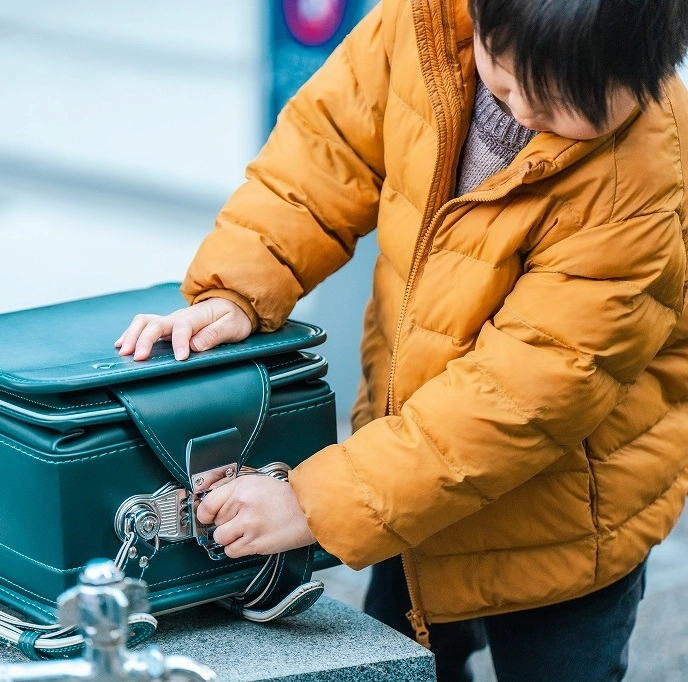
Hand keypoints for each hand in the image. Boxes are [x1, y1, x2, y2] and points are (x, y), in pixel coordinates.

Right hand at [115, 297, 251, 360]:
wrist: (233, 304)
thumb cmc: (234, 317)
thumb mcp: (233, 326)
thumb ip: (216, 334)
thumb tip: (196, 344)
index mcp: (197, 316)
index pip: (184, 327)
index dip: (180, 342)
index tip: (180, 358)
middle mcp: (179, 316)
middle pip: (155, 323)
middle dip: (144, 340)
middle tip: (138, 358)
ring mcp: (171, 320)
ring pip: (145, 322)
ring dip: (132, 335)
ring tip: (124, 352)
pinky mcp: (167, 326)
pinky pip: (145, 326)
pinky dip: (131, 334)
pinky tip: (122, 345)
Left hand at [196, 475, 315, 557]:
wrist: (308, 509)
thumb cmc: (287, 496)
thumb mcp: (258, 482)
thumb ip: (235, 491)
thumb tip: (212, 503)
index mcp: (241, 486)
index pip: (208, 503)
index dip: (205, 512)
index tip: (207, 516)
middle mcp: (242, 504)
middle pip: (215, 521)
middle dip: (225, 522)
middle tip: (241, 519)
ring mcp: (248, 525)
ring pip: (220, 538)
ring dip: (230, 537)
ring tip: (246, 530)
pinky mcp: (255, 543)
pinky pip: (232, 551)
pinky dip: (237, 548)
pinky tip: (250, 539)